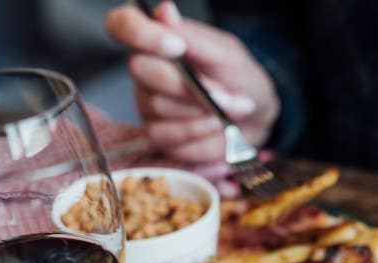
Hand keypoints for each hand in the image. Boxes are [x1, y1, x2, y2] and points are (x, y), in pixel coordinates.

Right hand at [105, 1, 279, 162]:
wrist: (255, 117)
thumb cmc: (238, 79)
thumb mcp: (226, 54)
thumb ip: (194, 38)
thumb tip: (164, 11)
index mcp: (156, 38)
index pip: (122, 25)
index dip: (140, 33)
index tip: (176, 45)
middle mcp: (144, 68)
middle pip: (141, 70)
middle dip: (187, 84)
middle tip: (225, 93)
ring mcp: (147, 102)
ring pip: (157, 104)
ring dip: (201, 109)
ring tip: (231, 108)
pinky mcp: (157, 133)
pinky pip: (165, 135)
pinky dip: (197, 131)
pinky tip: (217, 126)